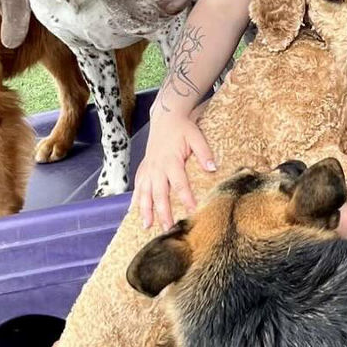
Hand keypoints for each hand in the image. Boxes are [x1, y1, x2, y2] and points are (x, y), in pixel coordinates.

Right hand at [134, 107, 216, 230]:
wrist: (165, 118)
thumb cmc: (182, 128)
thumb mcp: (196, 136)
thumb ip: (204, 152)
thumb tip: (212, 168)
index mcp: (171, 161)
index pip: (180, 184)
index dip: (186, 199)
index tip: (192, 212)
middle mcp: (157, 168)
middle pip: (159, 194)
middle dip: (163, 212)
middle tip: (168, 228)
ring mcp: (148, 169)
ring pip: (144, 193)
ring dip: (145, 210)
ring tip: (147, 226)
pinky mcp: (143, 169)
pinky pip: (137, 186)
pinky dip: (135, 199)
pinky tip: (134, 211)